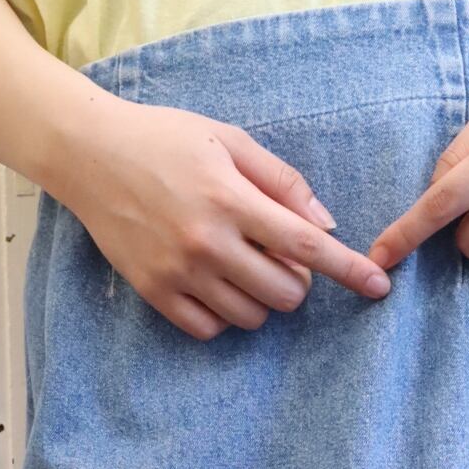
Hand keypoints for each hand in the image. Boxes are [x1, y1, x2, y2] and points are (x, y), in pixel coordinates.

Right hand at [51, 91, 391, 339]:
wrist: (89, 154)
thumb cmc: (164, 139)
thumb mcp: (228, 139)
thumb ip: (281, 180)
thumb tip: (325, 225)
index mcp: (230, 199)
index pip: (306, 246)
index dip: (348, 269)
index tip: (379, 286)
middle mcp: (206, 241)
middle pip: (285, 293)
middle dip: (296, 281)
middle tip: (278, 254)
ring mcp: (178, 272)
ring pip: (252, 316)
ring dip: (262, 297)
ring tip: (242, 263)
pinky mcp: (154, 292)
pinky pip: (211, 328)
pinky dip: (226, 313)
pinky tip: (217, 283)